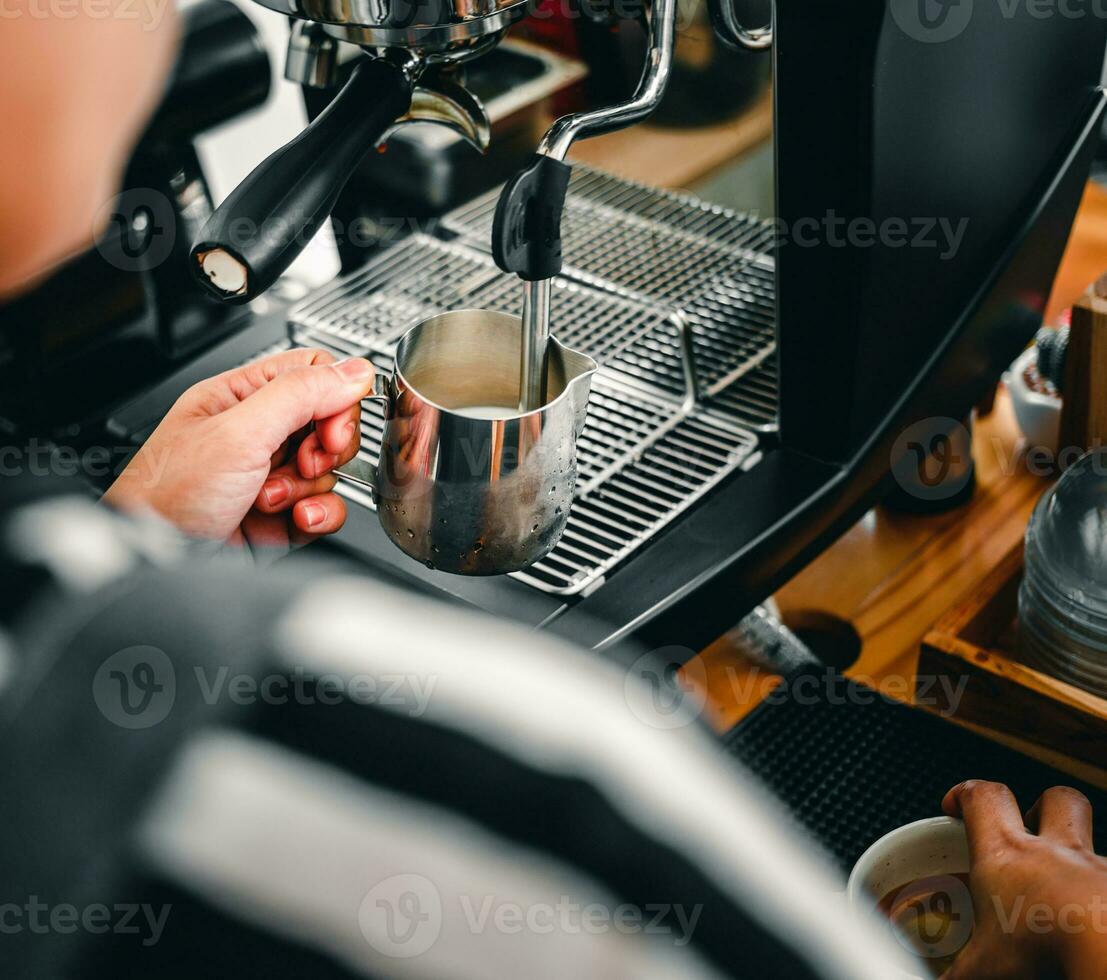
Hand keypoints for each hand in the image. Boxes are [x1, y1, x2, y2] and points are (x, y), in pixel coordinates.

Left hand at [104, 348, 374, 549]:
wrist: (155, 562)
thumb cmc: (168, 495)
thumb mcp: (239, 433)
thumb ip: (300, 395)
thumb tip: (355, 372)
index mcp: (240, 397)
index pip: (312, 374)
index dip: (334, 399)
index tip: (331, 427)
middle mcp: (257, 434)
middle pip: (329, 423)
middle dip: (325, 449)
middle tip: (306, 462)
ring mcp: (272, 477)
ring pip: (329, 470)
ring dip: (309, 488)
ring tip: (270, 498)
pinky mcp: (283, 516)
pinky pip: (326, 507)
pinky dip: (320, 516)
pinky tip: (295, 520)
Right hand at [940, 780, 1106, 979]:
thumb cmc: (1048, 947)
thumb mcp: (985, 968)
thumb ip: (958, 975)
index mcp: (1007, 855)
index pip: (984, 798)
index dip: (967, 794)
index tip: (957, 805)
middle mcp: (1057, 852)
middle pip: (1055, 798)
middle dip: (1040, 807)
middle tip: (1027, 830)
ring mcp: (1098, 869)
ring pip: (1092, 842)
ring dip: (1078, 859)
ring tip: (1065, 893)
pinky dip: (1102, 895)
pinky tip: (1093, 922)